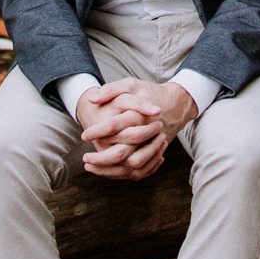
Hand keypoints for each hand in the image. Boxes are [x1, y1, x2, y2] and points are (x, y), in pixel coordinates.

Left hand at [77, 77, 195, 179]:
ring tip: (91, 167)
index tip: (83, 135)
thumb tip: (92, 99)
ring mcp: (152, 146)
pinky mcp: (154, 155)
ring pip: (130, 167)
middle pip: (121, 154)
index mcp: (138, 115)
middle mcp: (145, 133)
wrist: (175, 104)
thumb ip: (111, 90)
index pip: (113, 126)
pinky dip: (123, 174)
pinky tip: (106, 170)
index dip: (96, 131)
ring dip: (109, 170)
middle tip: (85, 158)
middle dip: (100, 159)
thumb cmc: (149, 93)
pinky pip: (139, 172)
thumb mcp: (131, 84)